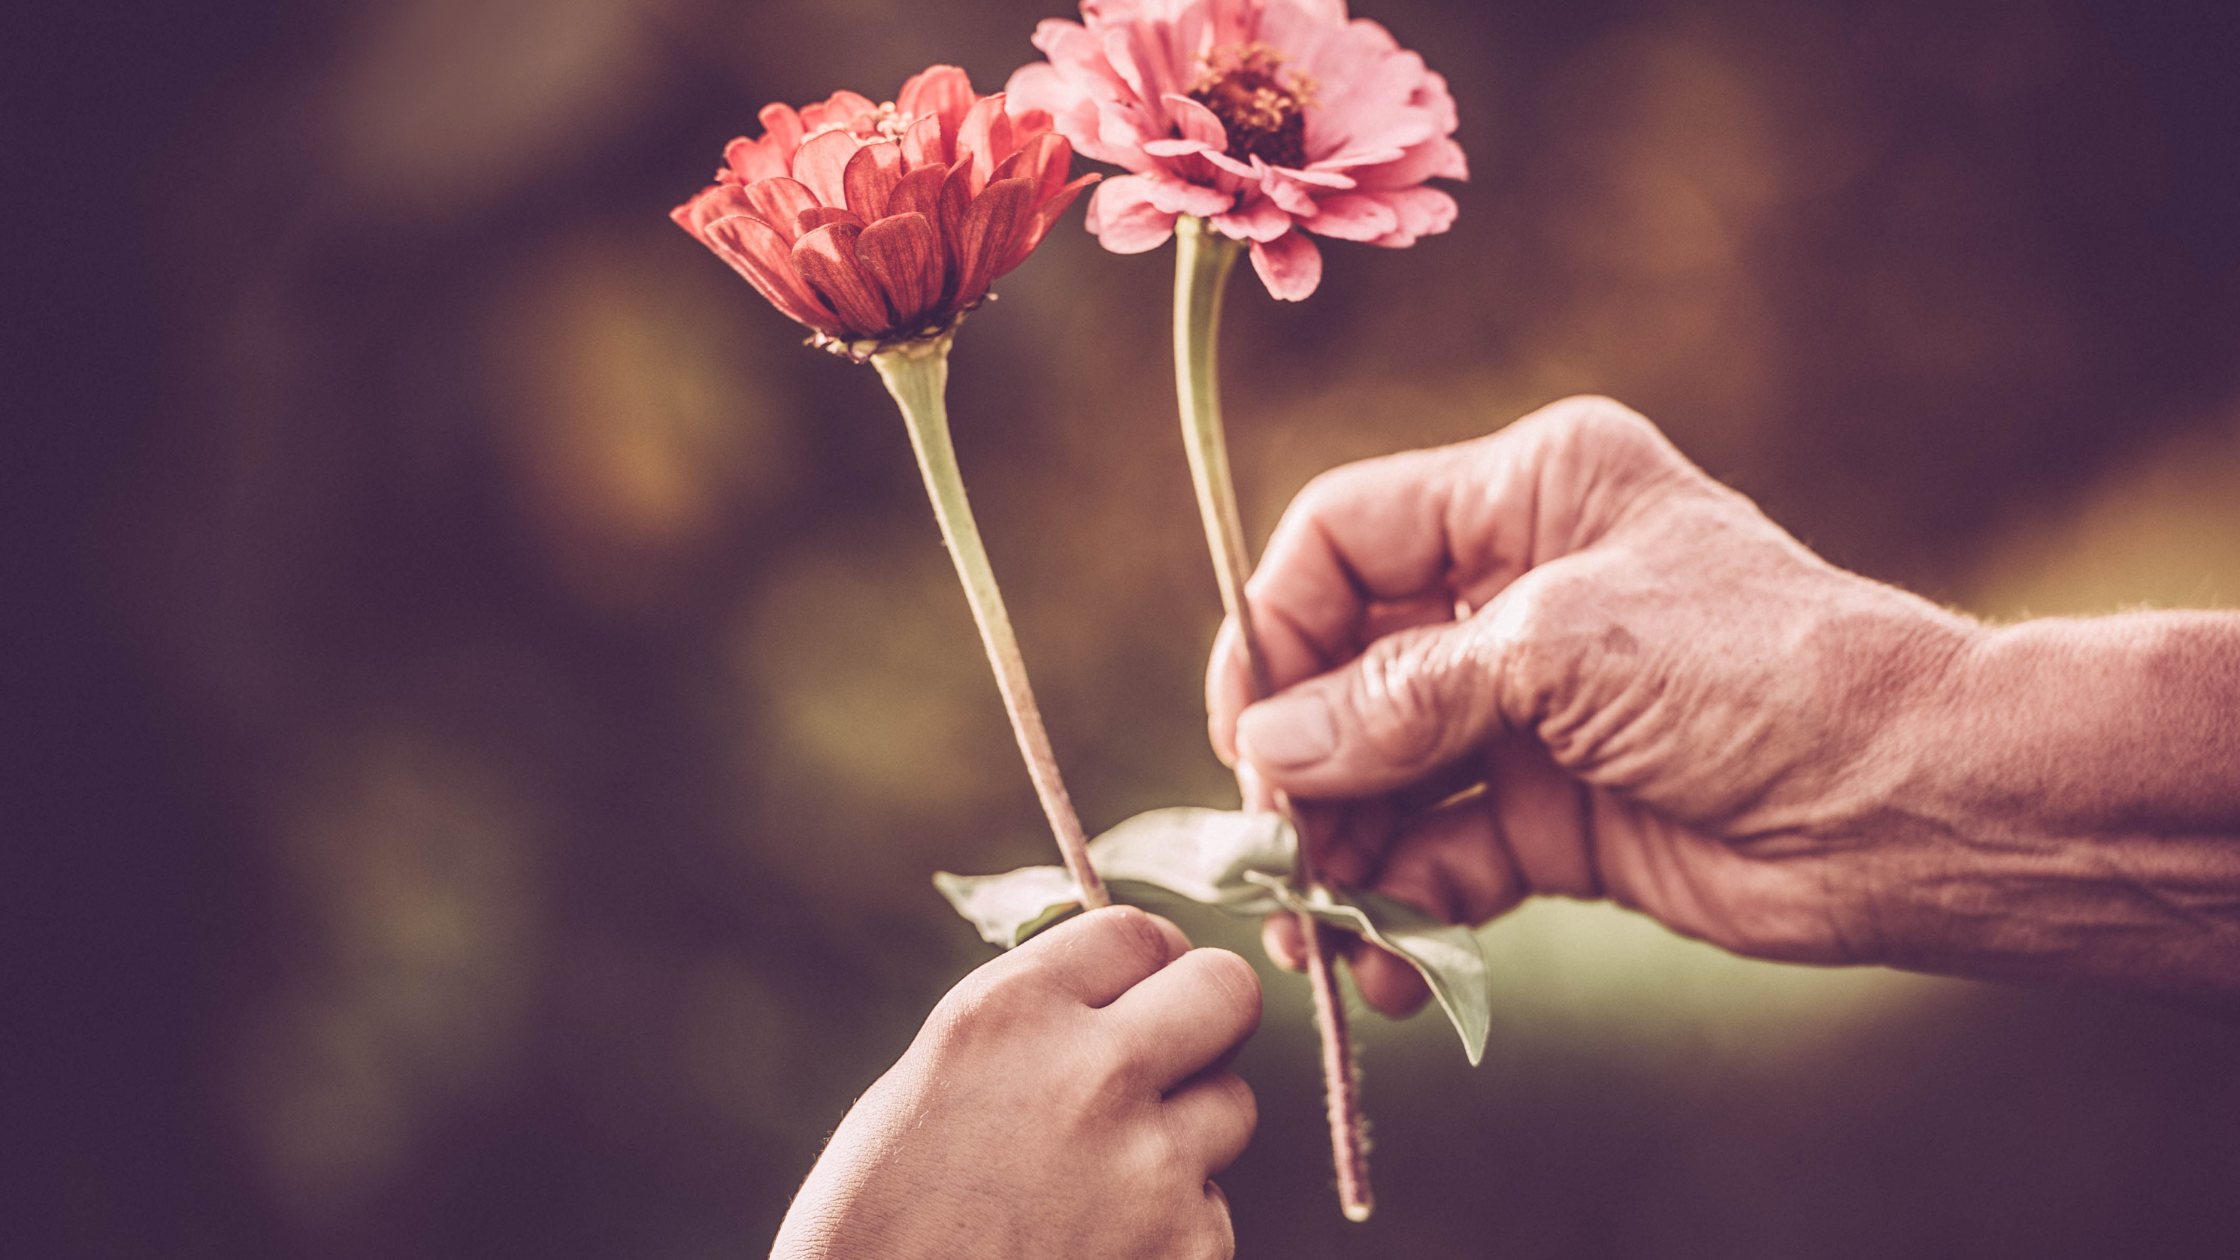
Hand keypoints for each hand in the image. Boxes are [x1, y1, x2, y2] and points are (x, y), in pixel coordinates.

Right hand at [771, 906, 1260, 1259]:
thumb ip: (1027, 1026)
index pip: (1137, 931)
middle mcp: (1093, 1073)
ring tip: (1104, 1183)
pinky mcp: (1191, 1250)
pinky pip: (1213, 1209)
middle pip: (1226, 988)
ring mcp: (1152, 1166)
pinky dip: (1173, 1229)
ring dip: (1187, 1133)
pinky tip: (1099, 1252)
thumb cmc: (876, 1225)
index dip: (1145, 965)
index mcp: (1009, 1013)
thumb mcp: (929, 1082)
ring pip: (1233, 1105)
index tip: (1137, 994)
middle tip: (1171, 1059)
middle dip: (1205, 1018)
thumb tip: (1114, 994)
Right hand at [1208, 396, 1987, 1013]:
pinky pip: (1437, 858)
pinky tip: (1385, 965)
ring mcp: (1528, 712)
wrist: (1913, 809)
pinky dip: (1401, 908)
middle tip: (1266, 851)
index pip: (1345, 538)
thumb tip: (1268, 757)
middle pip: (1345, 667)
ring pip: (1380, 774)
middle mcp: (1513, 593)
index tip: (1246, 730)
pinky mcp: (1548, 816)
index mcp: (1526, 496)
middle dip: (1298, 760)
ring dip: (1338, 851)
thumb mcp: (1563, 652)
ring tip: (1314, 930)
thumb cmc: (1760, 675)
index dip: (1277, 624)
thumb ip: (1402, 698)